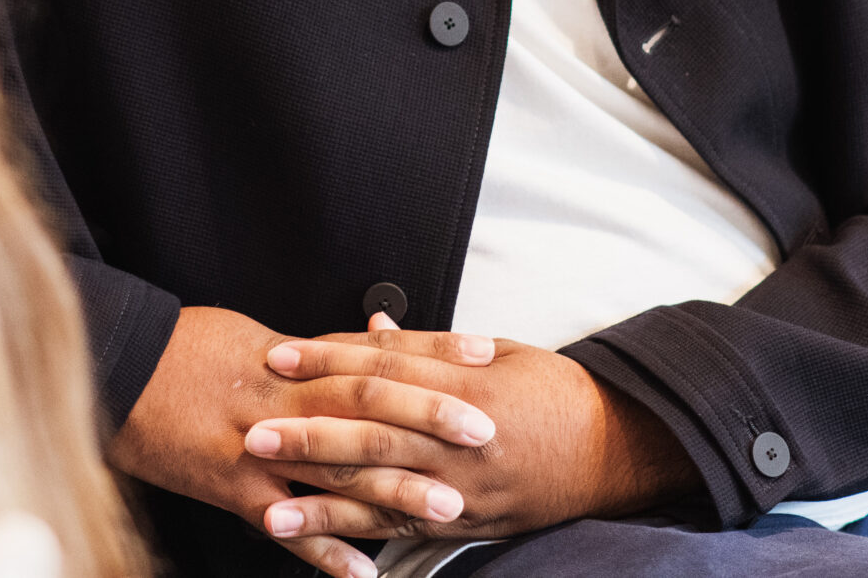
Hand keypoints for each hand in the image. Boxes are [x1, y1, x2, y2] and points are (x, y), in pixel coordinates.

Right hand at [107, 307, 499, 577]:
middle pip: (370, 400)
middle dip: (431, 415)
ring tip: (449, 507)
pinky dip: (326, 549)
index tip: (486, 354)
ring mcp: (260, 444)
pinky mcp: (231, 486)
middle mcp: (286, 397)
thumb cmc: (185, 351)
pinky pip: (286, 524)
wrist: (119, 365)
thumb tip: (365, 342)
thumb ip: (313, 353)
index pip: (377, 349)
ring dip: (396, 488)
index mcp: (296, 358)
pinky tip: (365, 571)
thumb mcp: (254, 338)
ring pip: (338, 465)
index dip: (434, 351)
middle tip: (486, 430)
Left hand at [244, 318, 698, 551]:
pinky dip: (358, 536)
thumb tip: (372, 325)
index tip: (280, 356)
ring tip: (268, 503)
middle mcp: (462, 437)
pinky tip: (323, 542)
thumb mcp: (496, 353)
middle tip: (255, 429)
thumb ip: (429, 346)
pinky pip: (404, 529)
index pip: (385, 368)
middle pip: (375, 430)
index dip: (328, 360)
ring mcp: (463, 485)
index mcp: (468, 383)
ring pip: (384, 489)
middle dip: (310, 431)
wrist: (612, 450)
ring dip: (321, 497)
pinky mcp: (465, 521)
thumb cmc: (553, 393)